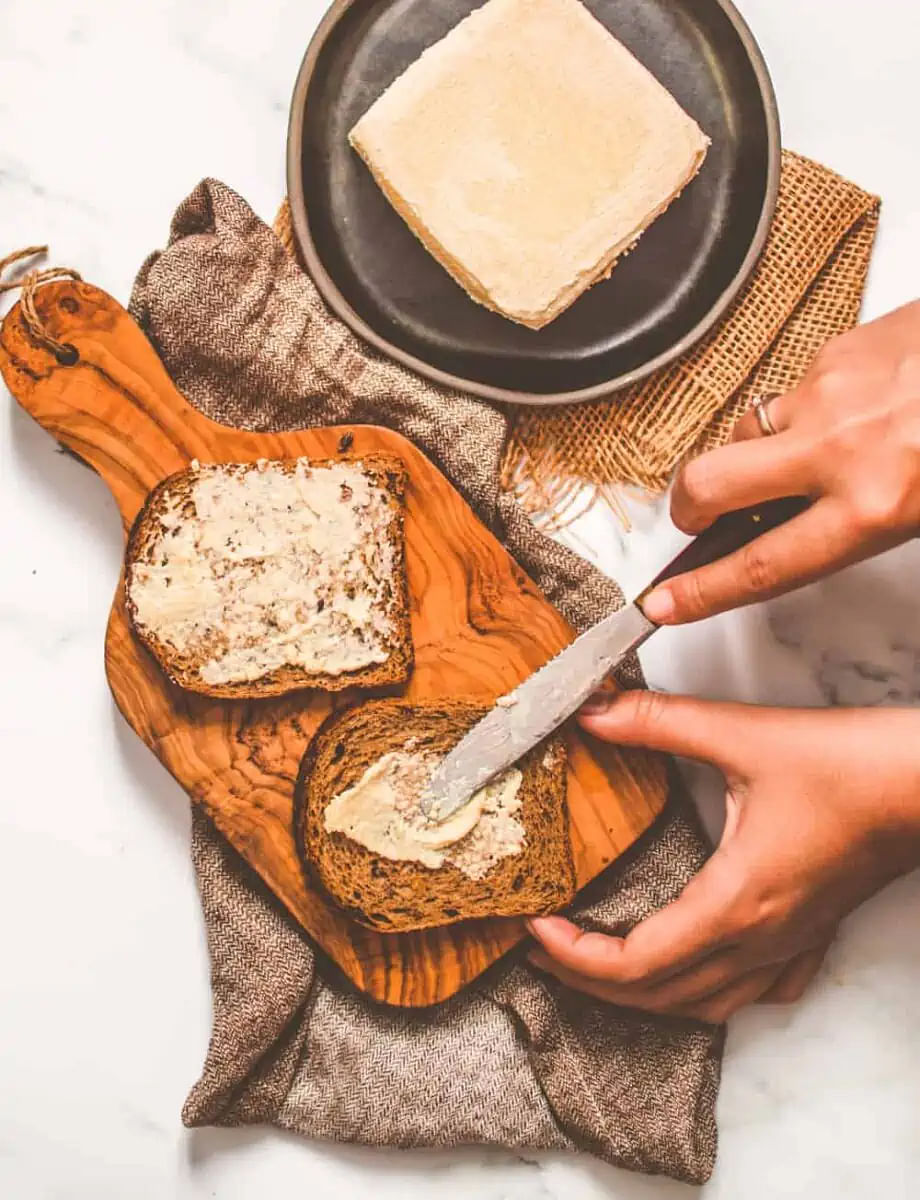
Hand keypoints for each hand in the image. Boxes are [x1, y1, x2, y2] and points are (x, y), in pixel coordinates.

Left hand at [528, 691, 919, 1022]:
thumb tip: (592, 711)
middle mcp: (759, 940)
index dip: (575, 958)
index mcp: (734, 903)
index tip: (535, 929)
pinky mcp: (812, 931)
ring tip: (599, 966)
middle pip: (658, 998)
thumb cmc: (849, 766)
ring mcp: (790, 944)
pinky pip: (753, 992)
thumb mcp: (742, 734)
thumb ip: (658, 722)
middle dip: (591, 983)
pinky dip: (706, 993)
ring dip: (644, 996)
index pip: (635, 965)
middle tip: (543, 954)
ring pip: (704, 1005)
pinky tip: (696, 969)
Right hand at [642, 300, 919, 624]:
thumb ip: (863, 527)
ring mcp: (828, 392)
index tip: (662, 604)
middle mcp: (837, 450)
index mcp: (871, 506)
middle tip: (697, 518)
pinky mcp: (837, 348)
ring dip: (758, 450)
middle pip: (709, 486)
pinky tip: (854, 406)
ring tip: (810, 452)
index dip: (701, 591)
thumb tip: (800, 536)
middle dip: (689, 508)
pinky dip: (807, 407)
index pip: (759, 565)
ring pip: (749, 430)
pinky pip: (793, 388)